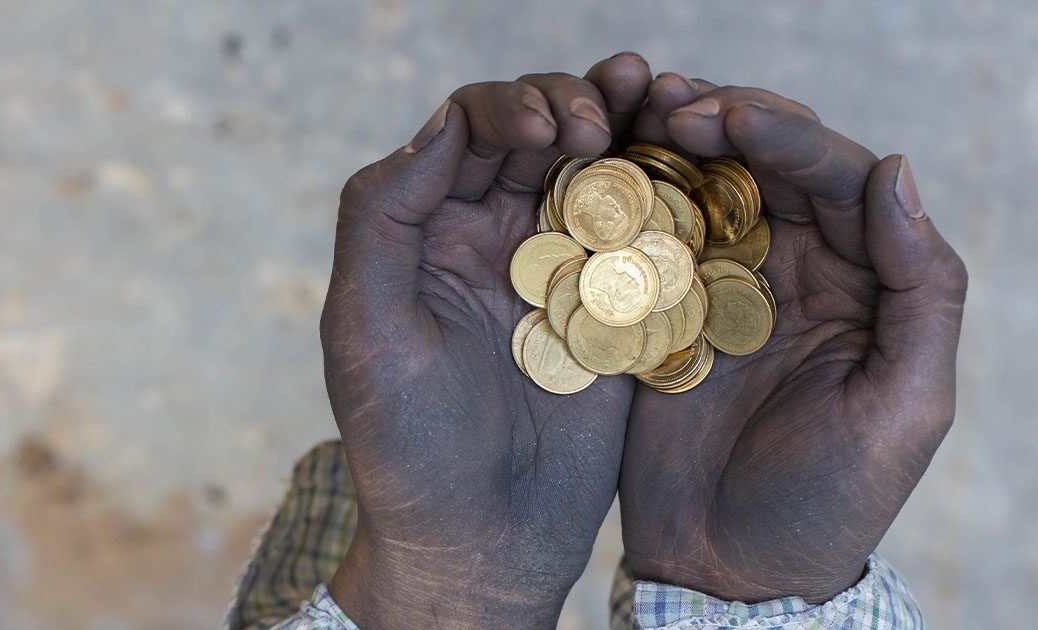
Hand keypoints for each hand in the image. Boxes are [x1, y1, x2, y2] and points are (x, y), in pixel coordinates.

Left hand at [320, 54, 650, 627]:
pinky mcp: (616, 311)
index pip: (465, 131)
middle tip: (595, 121)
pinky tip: (686, 163)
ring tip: (651, 93)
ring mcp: (559, 271)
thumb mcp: (367, 329)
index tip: (543, 132)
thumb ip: (382, 218)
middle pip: (537, 135)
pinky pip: (645, 234)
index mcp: (426, 231)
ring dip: (623, 126)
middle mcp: (493, 237)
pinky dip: (665, 192)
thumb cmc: (405, 444)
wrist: (480, 539)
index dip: (505, 109)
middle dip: (568, 106)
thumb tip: (440, 124)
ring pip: (595, 171)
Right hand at [618, 76, 967, 602]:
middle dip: (723, 121)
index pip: (837, 177)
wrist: (729, 569)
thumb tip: (895, 172)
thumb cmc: (830, 502)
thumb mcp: (905, 406)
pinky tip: (599, 173)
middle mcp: (791, 269)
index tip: (729, 122)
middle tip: (671, 107)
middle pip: (765, 164)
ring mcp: (719, 288)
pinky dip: (627, 199)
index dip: (788, 137)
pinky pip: (646, 240)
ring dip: (671, 144)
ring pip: (703, 187)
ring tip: (633, 115)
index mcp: (859, 281)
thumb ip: (921, 290)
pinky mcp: (658, 313)